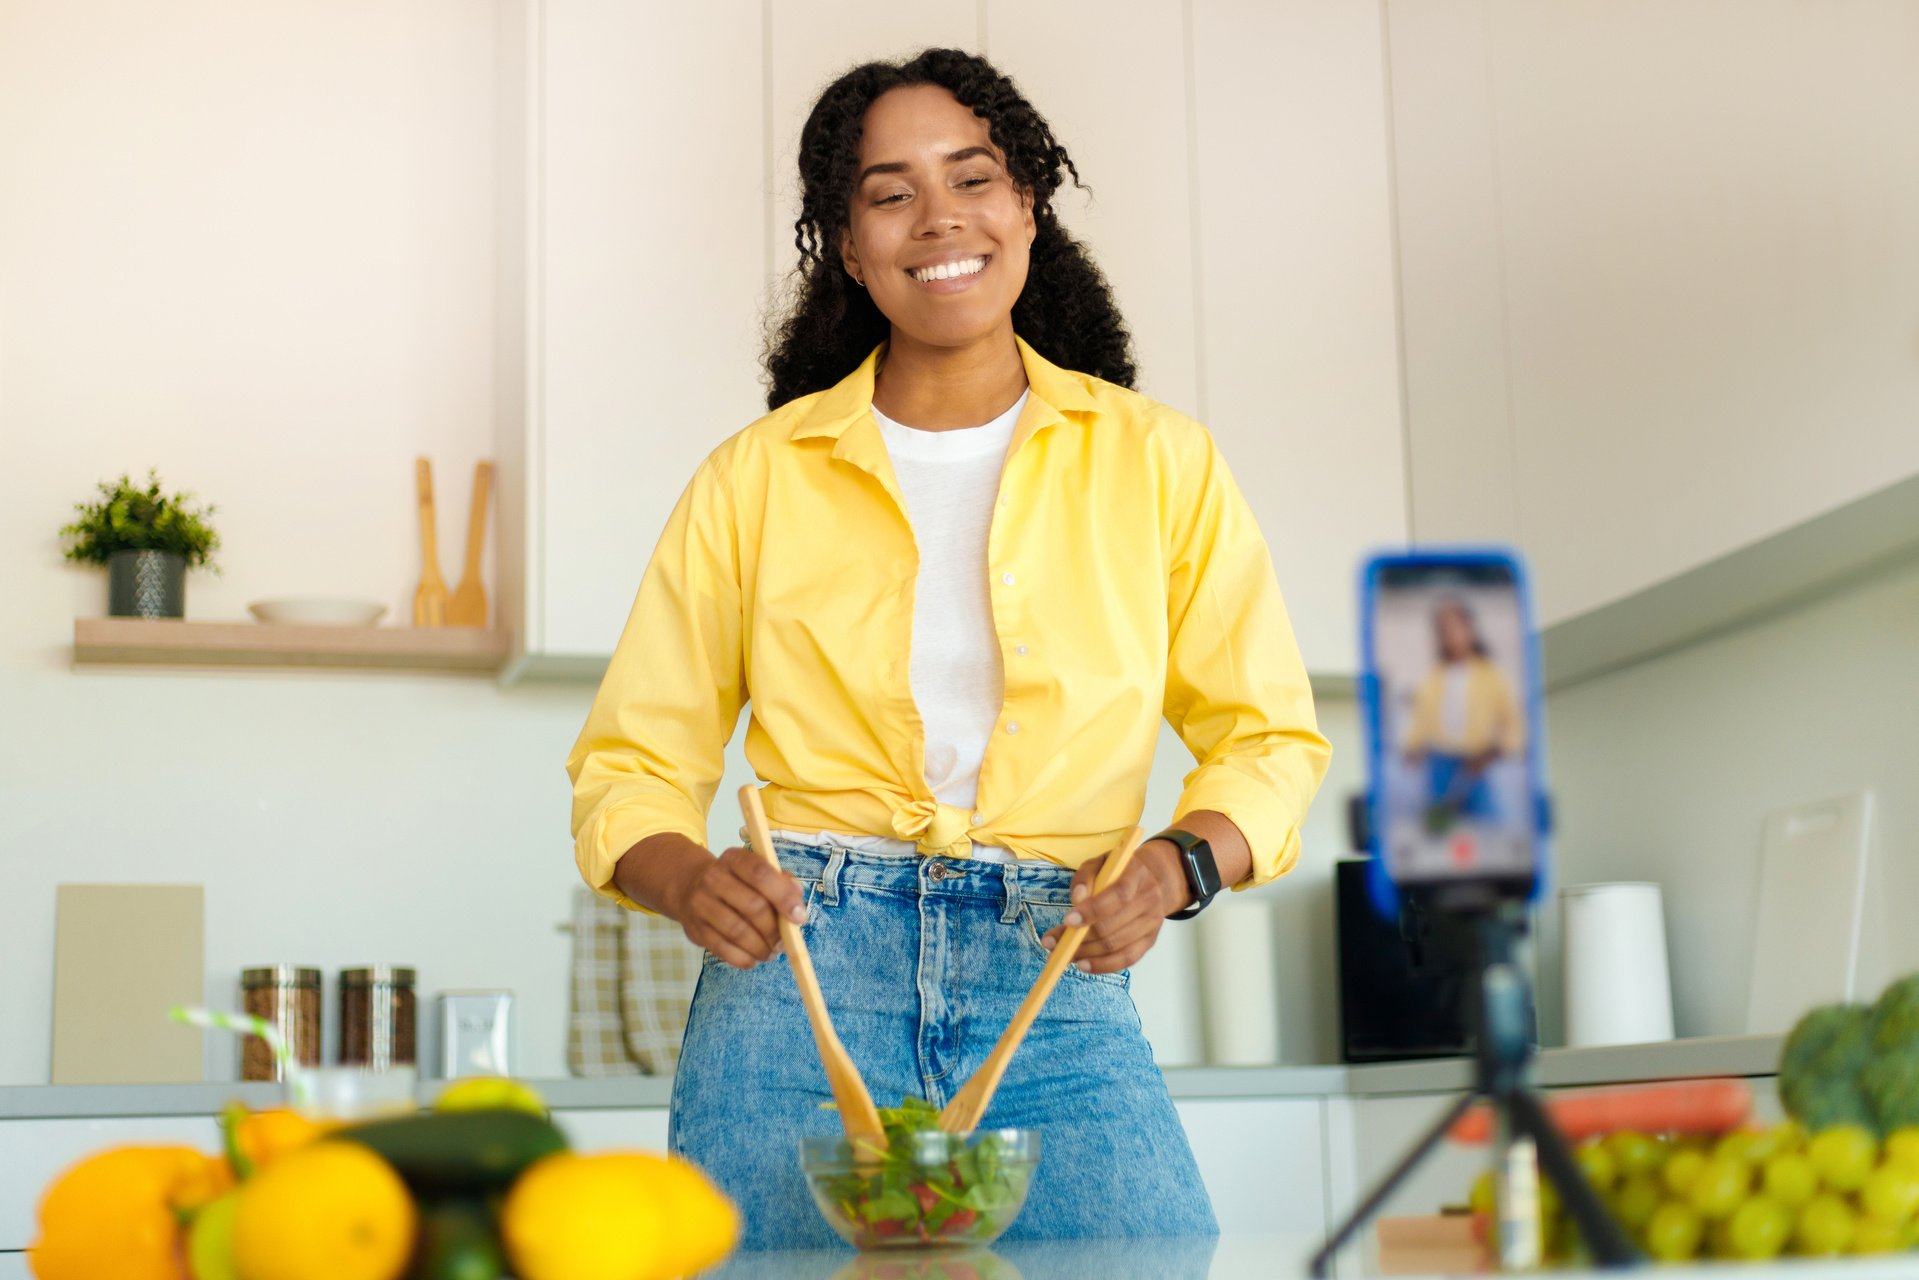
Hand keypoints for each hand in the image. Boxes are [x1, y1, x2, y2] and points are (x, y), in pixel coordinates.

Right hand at [667, 845, 807, 968]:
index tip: (799, 918)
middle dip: (775, 930)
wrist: (689, 887)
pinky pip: (723, 950)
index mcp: (734, 859)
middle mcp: (713, 878)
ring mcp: (701, 904)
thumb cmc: (735, 881)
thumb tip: (797, 906)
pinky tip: (754, 958)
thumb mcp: (756, 871)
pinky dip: (744, 959)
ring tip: (772, 952)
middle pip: (752, 906)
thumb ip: (781, 883)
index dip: (783, 896)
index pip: (760, 873)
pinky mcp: (695, 929)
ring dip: (761, 948)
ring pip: (738, 932)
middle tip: (785, 942)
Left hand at [1039, 839, 1190, 974]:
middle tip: (1052, 943)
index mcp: (1136, 874)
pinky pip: (1127, 959)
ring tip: (1062, 955)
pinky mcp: (1150, 940)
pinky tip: (1083, 964)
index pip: (1117, 895)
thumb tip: (1077, 899)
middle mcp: (1148, 900)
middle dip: (1079, 939)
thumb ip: (1086, 876)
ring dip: (1085, 953)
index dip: (1092, 910)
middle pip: (1113, 927)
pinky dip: (1103, 965)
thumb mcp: (1102, 862)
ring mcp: (1152, 923)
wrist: (1158, 879)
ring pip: (1116, 946)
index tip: (1068, 921)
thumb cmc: (1122, 870)